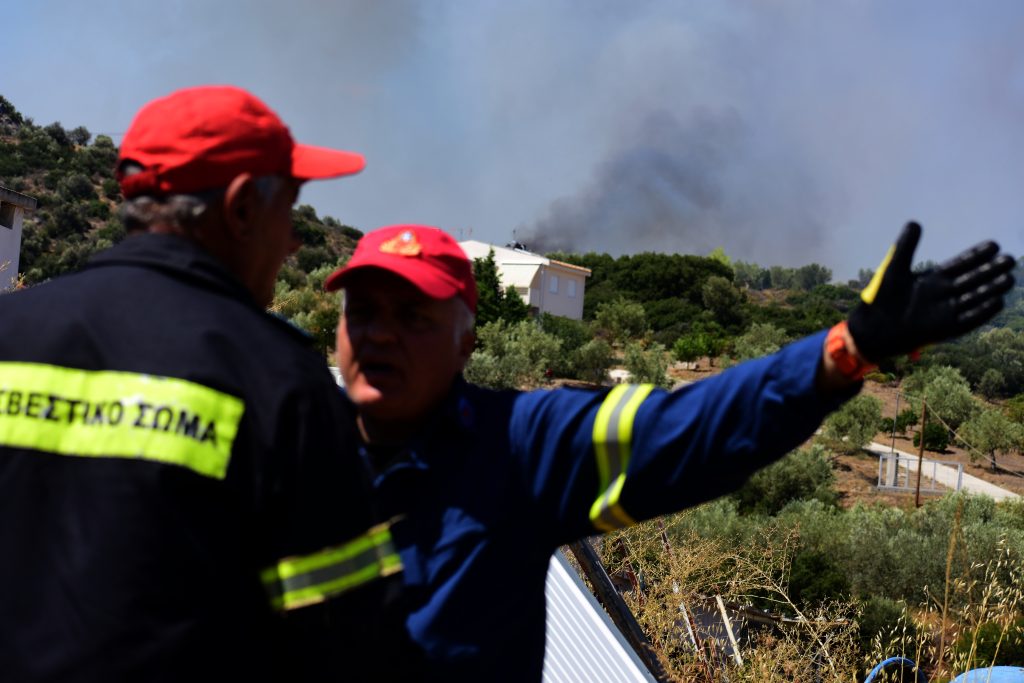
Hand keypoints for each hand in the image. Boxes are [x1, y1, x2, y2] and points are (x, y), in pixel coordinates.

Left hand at [848, 222, 1015, 362]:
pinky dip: (982, 312)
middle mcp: (944, 293)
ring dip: (991, 289)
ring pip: (974, 298)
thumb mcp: (894, 268)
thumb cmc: (882, 297)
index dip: (976, 255)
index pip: (960, 264)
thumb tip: (914, 222)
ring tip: (1009, 278)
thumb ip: (905, 247)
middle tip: (1009, 259)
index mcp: (934, 278)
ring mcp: (946, 311)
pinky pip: (968, 320)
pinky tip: (997, 301)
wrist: (874, 327)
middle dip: (990, 270)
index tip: (994, 244)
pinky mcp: (945, 328)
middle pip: (973, 279)